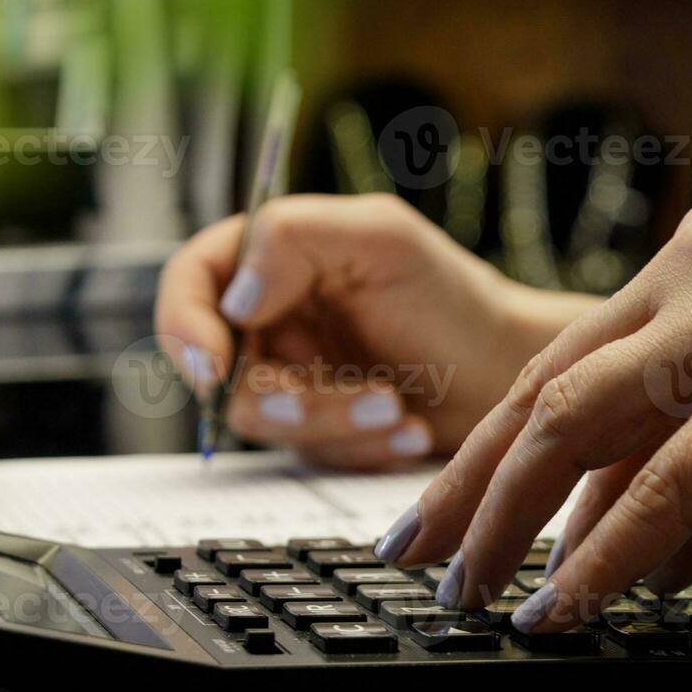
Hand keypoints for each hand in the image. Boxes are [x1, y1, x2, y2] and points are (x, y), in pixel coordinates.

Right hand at [155, 194, 596, 468]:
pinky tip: (410, 430)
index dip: (185, 326)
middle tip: (371, 399)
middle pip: (223, 371)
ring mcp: (290, 377)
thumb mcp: (380, 239)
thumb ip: (293, 239)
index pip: (191, 283)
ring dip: (337, 422)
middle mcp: (270, 319)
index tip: (212, 368)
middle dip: (292, 398)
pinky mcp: (316, 428)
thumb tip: (233, 296)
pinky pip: (309, 453)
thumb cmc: (452, 297)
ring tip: (400, 411)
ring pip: (265, 421)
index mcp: (272, 258)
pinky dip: (360, 447)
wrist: (506, 370)